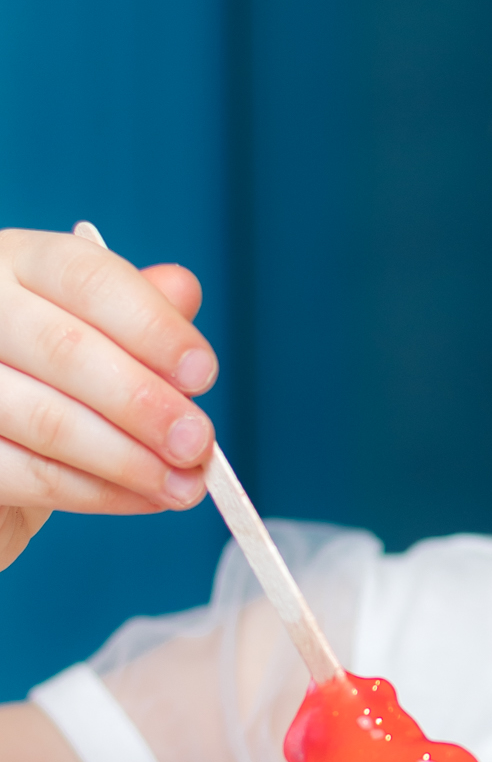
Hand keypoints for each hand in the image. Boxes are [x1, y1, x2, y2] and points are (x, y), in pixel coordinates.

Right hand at [0, 224, 217, 571]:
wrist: (4, 449)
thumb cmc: (56, 381)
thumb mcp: (100, 337)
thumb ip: (138, 315)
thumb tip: (183, 290)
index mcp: (19, 264)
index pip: (87, 278)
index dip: (152, 328)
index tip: (202, 373)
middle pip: (66, 349)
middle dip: (145, 404)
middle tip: (198, 443)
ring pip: (47, 420)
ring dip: (128, 460)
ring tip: (184, 484)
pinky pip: (30, 475)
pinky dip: (96, 492)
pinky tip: (142, 497)